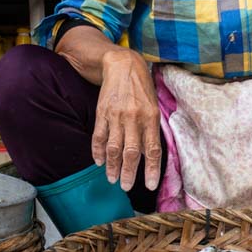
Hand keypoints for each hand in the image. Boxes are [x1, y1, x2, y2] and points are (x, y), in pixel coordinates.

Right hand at [92, 48, 161, 190]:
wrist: (123, 65)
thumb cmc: (142, 88)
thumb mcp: (153, 106)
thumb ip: (151, 130)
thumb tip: (148, 156)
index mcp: (151, 118)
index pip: (152, 150)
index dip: (152, 169)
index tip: (151, 185)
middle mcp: (134, 118)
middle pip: (131, 152)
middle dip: (129, 173)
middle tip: (126, 187)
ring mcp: (116, 116)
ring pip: (113, 148)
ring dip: (112, 166)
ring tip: (112, 179)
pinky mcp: (102, 112)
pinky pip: (98, 136)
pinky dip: (97, 152)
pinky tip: (99, 162)